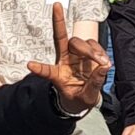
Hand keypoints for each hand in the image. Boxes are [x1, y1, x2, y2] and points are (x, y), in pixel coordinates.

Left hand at [26, 2, 110, 116]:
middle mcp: (64, 60)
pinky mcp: (87, 52)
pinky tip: (104, 62)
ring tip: (101, 63)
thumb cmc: (80, 97)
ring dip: (92, 50)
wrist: (86, 95)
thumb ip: (94, 85)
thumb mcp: (87, 98)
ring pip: (80, 41)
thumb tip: (104, 68)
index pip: (46, 70)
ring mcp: (75, 54)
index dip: (39, 68)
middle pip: (63, 41)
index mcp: (58, 75)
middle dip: (71, 36)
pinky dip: (100, 51)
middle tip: (83, 44)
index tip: (30, 65)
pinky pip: (92, 44)